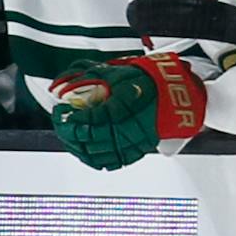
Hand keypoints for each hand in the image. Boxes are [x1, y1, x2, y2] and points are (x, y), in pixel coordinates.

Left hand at [50, 53, 205, 168]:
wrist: (174, 94)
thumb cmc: (147, 81)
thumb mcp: (116, 73)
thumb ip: (88, 79)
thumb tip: (63, 86)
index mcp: (124, 106)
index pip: (90, 119)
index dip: (71, 118)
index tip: (62, 113)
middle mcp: (128, 127)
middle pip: (90, 138)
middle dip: (69, 133)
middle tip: (61, 123)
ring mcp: (133, 142)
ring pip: (97, 153)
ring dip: (77, 147)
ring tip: (69, 137)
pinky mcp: (137, 151)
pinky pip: (112, 163)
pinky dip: (93, 160)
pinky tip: (84, 152)